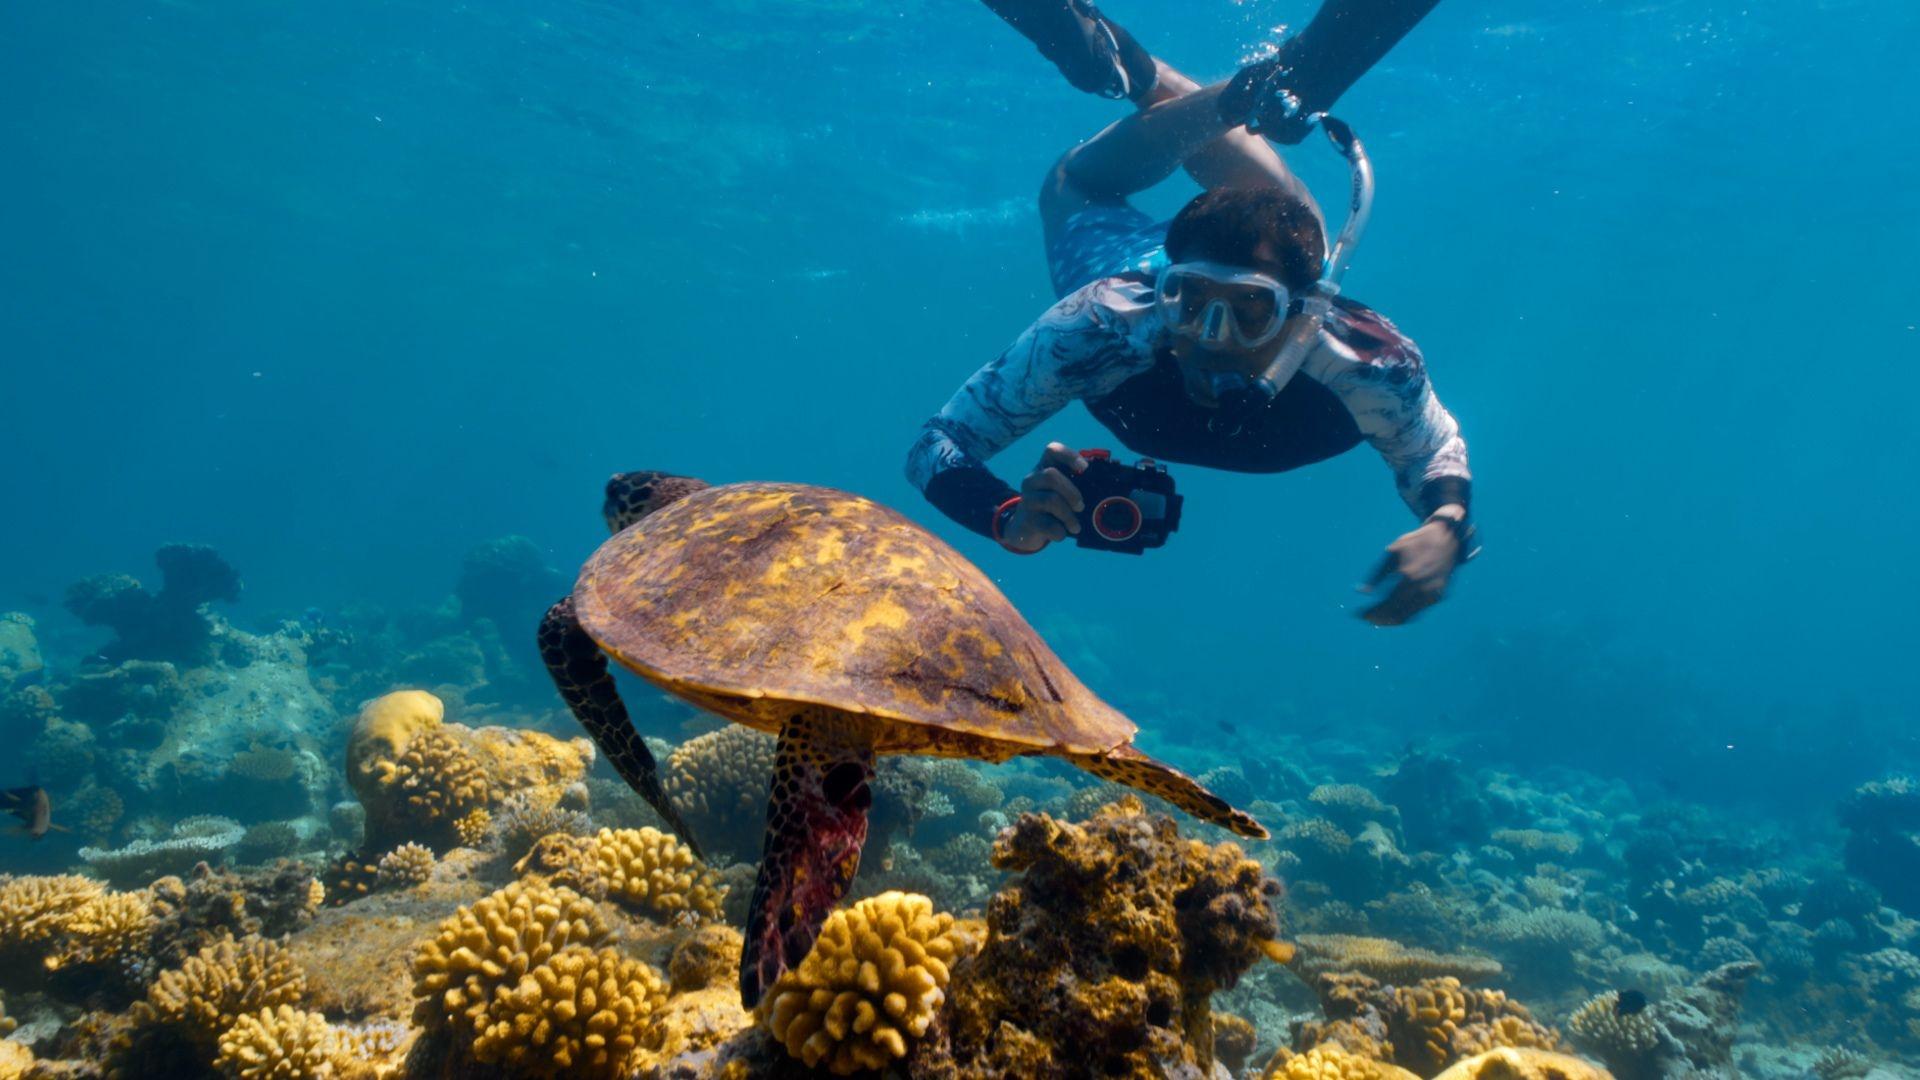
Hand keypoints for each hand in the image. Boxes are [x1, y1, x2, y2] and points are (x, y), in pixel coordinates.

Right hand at [1001, 442, 1086, 552]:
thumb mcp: (1061, 492)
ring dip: (1069, 516)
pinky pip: (1047, 525)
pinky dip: (1060, 531)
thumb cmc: (1052, 507)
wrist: (1026, 529)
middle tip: (1080, 506)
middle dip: (1071, 492)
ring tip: (1075, 526)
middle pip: (1050, 476)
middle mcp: (1032, 481)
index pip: (1052, 450)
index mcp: (1043, 468)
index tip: (1084, 468)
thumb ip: (1077, 485)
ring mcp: (1027, 500)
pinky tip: (1061, 534)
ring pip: (1051, 500)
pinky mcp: (1027, 520)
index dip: (1069, 456)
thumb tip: (1105, 487)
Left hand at [1357, 508, 1463, 625]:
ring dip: (1391, 620)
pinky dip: (1404, 615)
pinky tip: (1393, 613)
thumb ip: (1377, 573)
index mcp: (1408, 575)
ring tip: (1378, 618)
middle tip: (1367, 618)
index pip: (1386, 603)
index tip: (1360, 614)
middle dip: (1379, 618)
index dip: (1372, 612)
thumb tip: (1362, 592)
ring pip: (1408, 616)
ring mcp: (1432, 593)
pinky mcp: (1438, 596)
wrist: (1447, 539)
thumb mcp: (1393, 551)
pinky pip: (1418, 611)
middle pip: (1396, 613)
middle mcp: (1422, 587)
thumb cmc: (1415, 544)